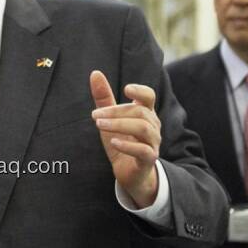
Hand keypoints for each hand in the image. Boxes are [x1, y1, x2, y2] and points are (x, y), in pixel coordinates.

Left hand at [90, 70, 160, 207]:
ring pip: (143, 128)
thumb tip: (95, 73)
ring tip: (99, 125)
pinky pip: (144, 150)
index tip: (126, 89)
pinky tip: (113, 142)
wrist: (130, 173)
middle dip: (115, 112)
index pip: (149, 96)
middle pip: (139, 112)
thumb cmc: (122, 142)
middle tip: (94, 115)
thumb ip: (103, 98)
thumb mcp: (109, 120)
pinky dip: (128, 145)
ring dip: (119, 125)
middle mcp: (152, 126)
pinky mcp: (149, 159)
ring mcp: (153, 143)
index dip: (140, 91)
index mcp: (144, 113)